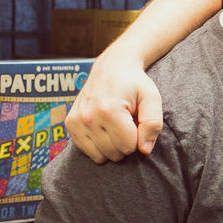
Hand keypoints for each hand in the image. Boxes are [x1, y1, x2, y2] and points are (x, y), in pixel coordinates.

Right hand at [66, 49, 162, 163]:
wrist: (112, 66)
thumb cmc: (135, 83)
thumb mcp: (152, 98)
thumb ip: (153, 123)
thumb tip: (144, 150)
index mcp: (109, 110)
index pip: (129, 147)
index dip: (138, 138)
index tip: (137, 122)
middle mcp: (88, 117)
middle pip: (114, 153)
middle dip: (125, 142)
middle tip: (127, 122)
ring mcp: (76, 121)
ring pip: (99, 156)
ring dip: (111, 146)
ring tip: (115, 125)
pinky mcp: (70, 124)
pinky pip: (86, 151)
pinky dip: (98, 145)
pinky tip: (104, 128)